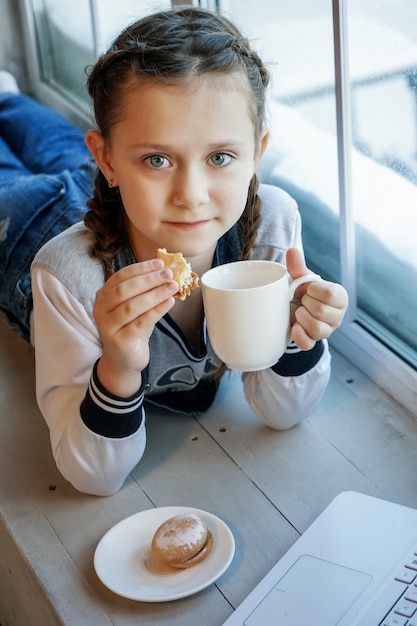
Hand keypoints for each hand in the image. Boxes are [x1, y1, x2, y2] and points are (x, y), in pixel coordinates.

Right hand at [93, 258, 177, 395]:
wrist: (123, 360)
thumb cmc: (131, 329)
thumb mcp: (136, 307)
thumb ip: (144, 291)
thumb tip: (166, 271)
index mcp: (103, 296)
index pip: (121, 276)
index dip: (141, 269)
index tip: (160, 263)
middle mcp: (101, 310)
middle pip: (124, 290)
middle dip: (149, 280)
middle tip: (169, 274)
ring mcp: (108, 326)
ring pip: (131, 306)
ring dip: (154, 294)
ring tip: (172, 287)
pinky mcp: (120, 341)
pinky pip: (140, 323)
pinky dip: (156, 311)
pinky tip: (169, 303)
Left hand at [286, 248, 347, 350]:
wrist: (294, 308)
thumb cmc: (303, 291)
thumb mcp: (301, 278)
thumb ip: (298, 266)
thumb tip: (291, 250)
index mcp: (340, 297)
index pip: (330, 294)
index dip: (313, 290)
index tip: (308, 288)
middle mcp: (338, 315)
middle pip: (322, 312)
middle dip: (306, 303)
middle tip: (302, 300)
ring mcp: (327, 331)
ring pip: (317, 329)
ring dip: (302, 318)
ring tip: (298, 311)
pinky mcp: (314, 342)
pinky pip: (307, 344)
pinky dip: (298, 335)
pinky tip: (294, 326)